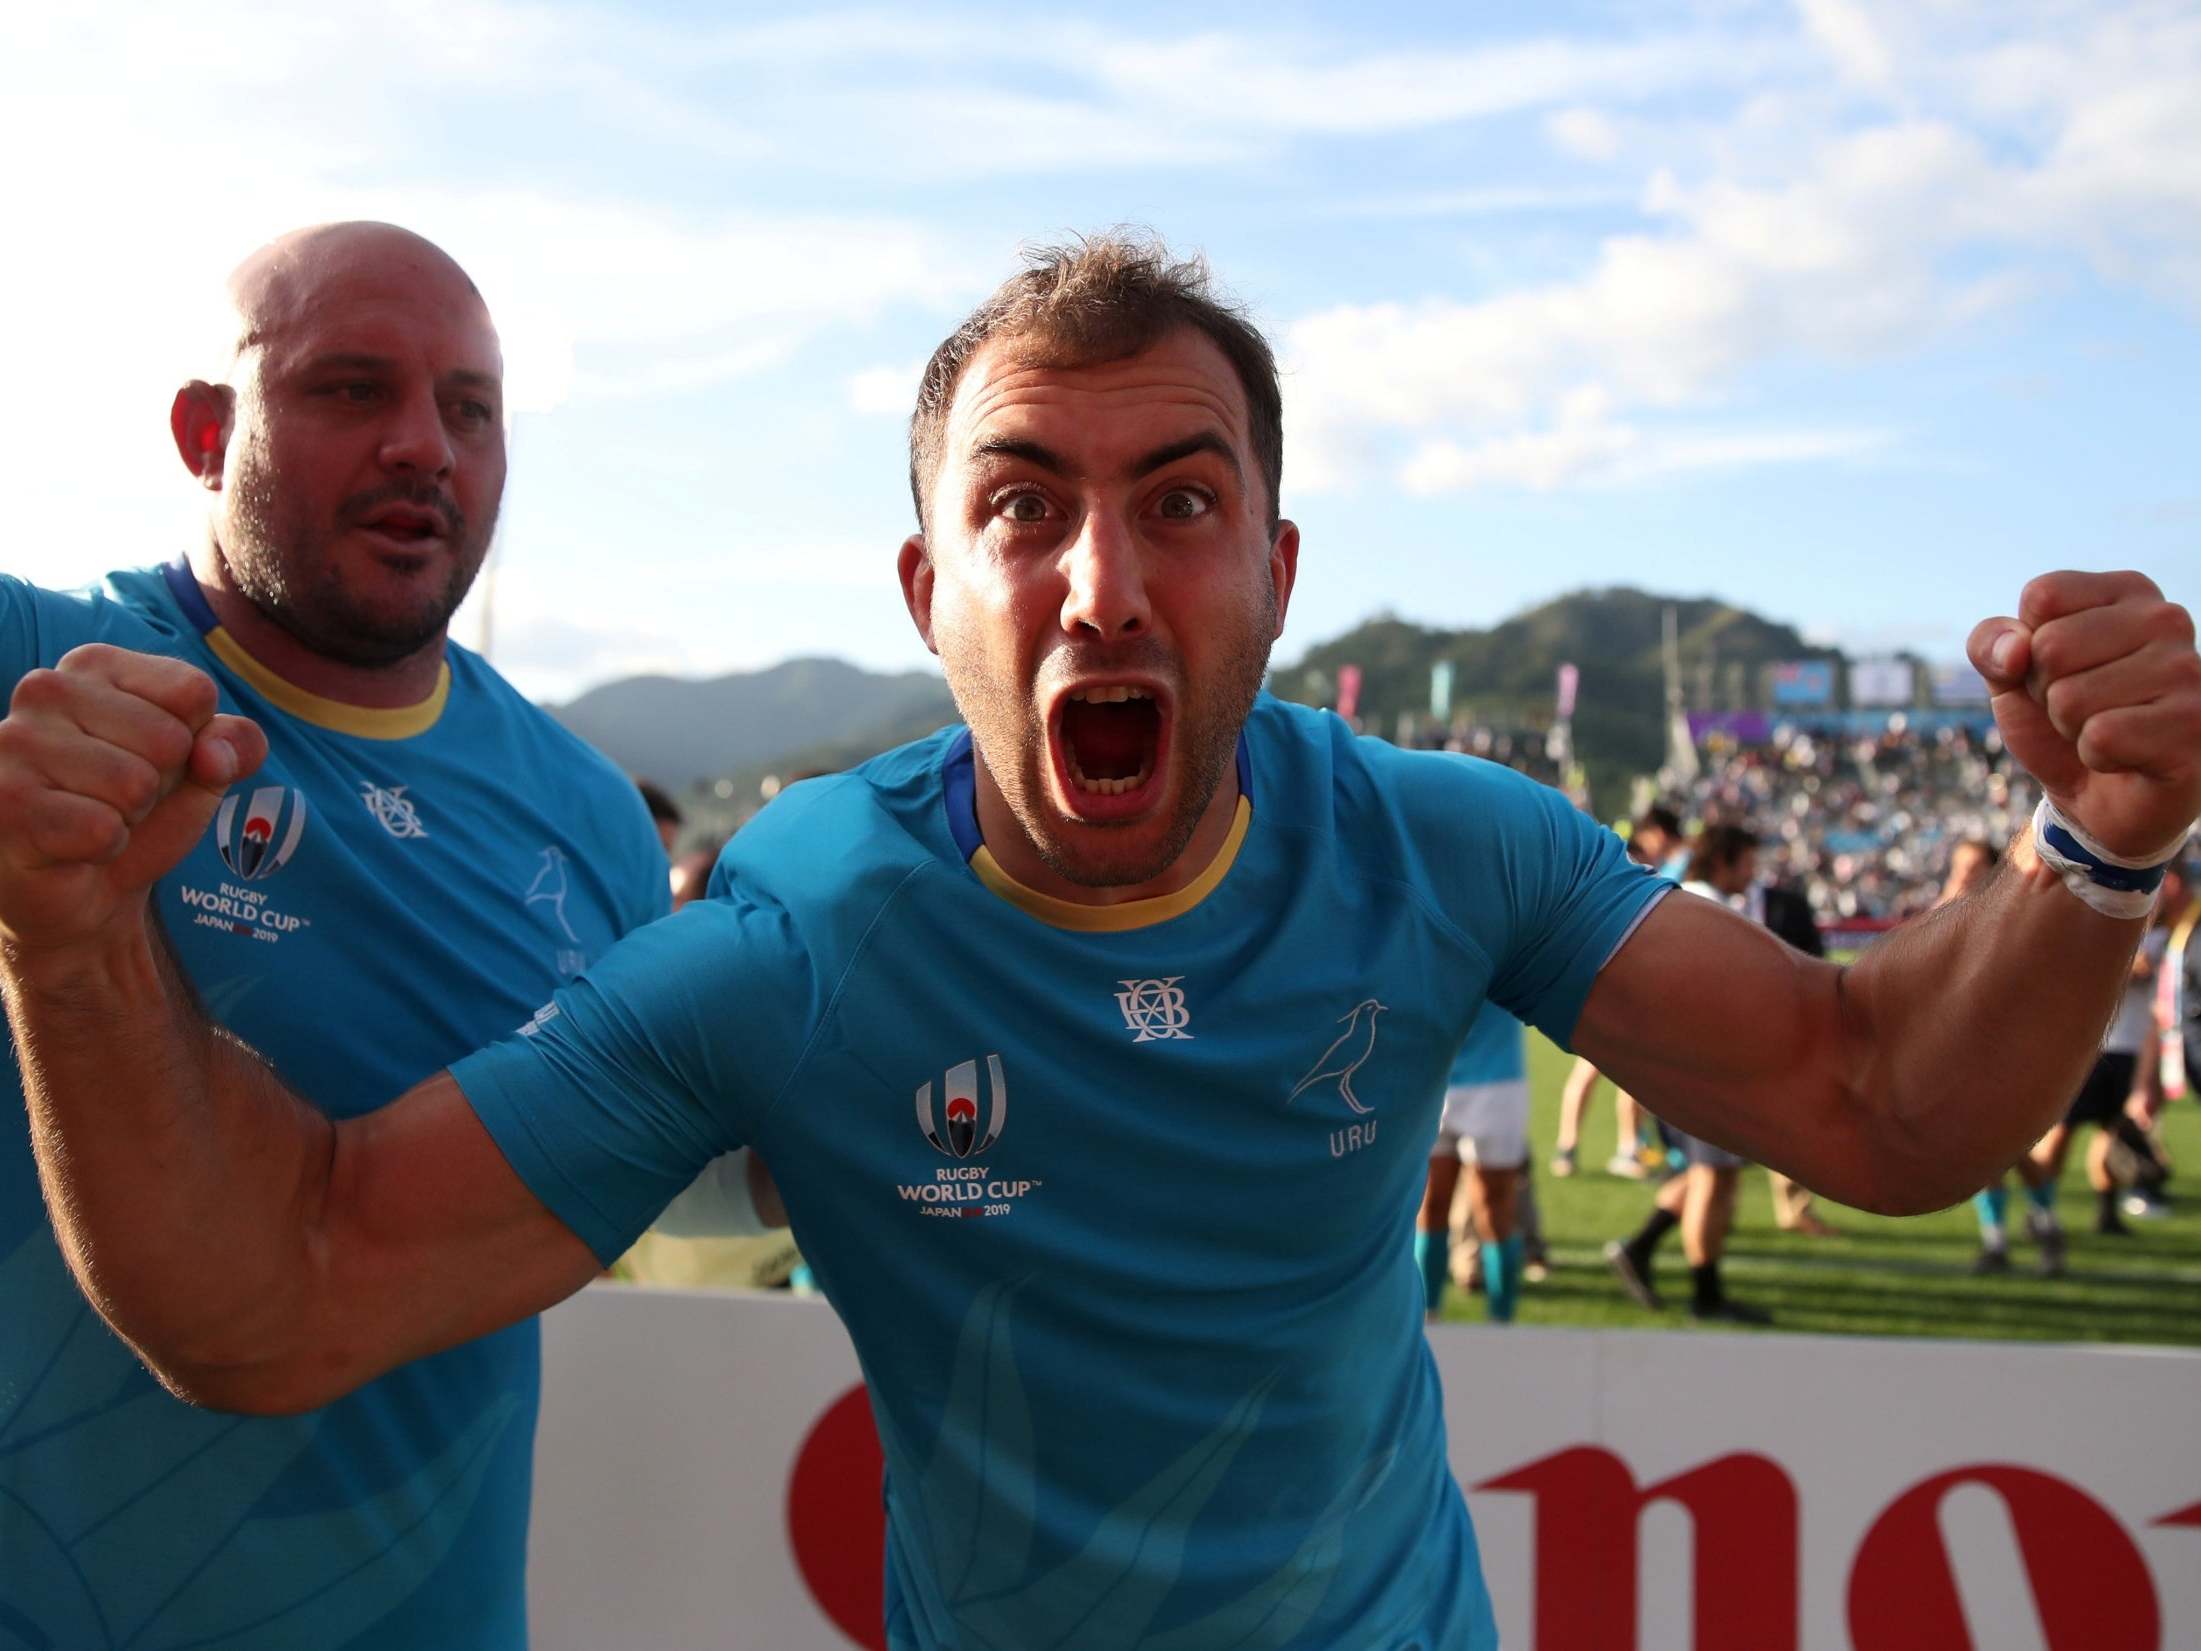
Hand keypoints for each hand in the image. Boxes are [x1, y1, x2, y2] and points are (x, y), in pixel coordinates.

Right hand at [0, 645, 266, 958]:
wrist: (90, 890)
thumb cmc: (143, 813)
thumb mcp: (207, 769)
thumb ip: (237, 744)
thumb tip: (214, 754)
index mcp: (95, 665)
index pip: (194, 692)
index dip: (194, 744)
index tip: (154, 762)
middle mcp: (45, 690)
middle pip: (169, 740)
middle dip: (160, 786)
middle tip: (118, 800)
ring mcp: (14, 743)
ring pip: (135, 785)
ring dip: (129, 818)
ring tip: (92, 817)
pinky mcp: (3, 801)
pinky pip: (101, 828)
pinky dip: (103, 848)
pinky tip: (69, 844)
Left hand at [1970, 571, 2200, 860]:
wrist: (2099, 796)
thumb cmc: (2061, 722)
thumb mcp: (2009, 676)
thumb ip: (1990, 644)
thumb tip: (2016, 649)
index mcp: (2127, 591)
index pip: (2042, 596)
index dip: (2027, 648)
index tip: (2060, 672)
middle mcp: (2167, 618)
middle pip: (2051, 647)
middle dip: (2047, 692)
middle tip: (2082, 710)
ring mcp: (2187, 669)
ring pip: (2071, 697)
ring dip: (2071, 727)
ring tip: (2104, 731)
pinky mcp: (2194, 723)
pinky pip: (2100, 737)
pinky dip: (2095, 756)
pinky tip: (2126, 756)